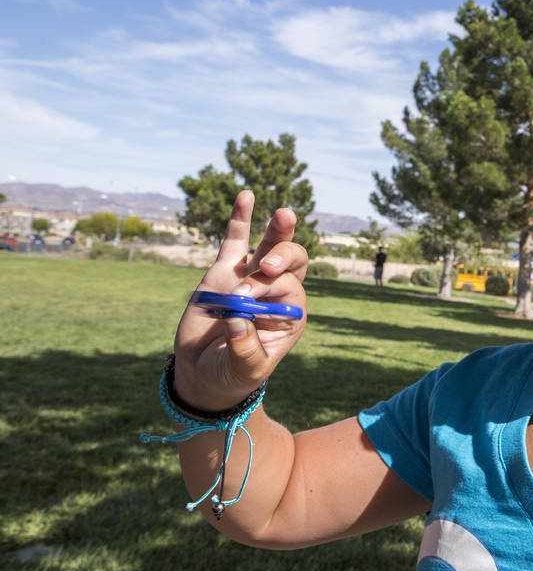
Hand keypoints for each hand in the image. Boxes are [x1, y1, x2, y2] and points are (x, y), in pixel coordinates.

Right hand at [173, 190, 307, 410]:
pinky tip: (246, 196)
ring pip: (268, 247)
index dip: (268, 287)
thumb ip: (245, 348)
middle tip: (265, 266)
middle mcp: (276, 292)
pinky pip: (234, 241)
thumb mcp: (244, 369)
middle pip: (290, 263)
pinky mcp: (224, 272)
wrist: (204, 373)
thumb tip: (237, 316)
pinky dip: (240, 219)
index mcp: (290, 314)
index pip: (289, 288)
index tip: (241, 301)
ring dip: (277, 230)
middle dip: (281, 257)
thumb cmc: (232, 374)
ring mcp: (250, 278)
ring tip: (285, 213)